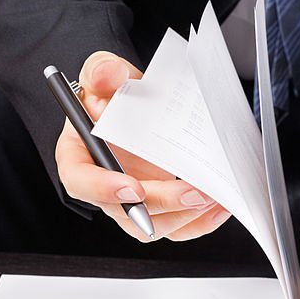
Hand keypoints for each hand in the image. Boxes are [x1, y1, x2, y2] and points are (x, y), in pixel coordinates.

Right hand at [55, 51, 231, 240]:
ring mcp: (132, 202)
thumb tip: (108, 75)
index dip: (104, 189)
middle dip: (163, 204)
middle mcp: (103, 187)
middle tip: (193, 192)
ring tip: (214, 196)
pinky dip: (200, 222)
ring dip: (186, 216)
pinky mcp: (158, 208)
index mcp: (79, 155)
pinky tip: (220, 206)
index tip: (133, 188)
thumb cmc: (113, 94)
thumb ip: (102, 71)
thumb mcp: (104, 72)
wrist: (135, 104)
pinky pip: (178, 227)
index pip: (80, 181)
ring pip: (154, 227)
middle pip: (125, 212)